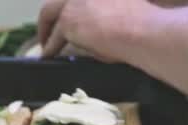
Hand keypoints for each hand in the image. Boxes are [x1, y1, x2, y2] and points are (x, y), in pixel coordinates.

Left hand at [38, 0, 154, 61]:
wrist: (142, 29)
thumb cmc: (141, 21)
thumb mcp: (119, 7)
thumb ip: (100, 11)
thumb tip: (89, 28)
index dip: (67, 8)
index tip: (65, 17)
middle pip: (56, 2)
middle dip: (49, 16)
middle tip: (47, 30)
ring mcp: (73, 1)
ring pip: (51, 13)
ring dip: (45, 29)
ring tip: (45, 44)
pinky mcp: (68, 19)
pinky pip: (54, 37)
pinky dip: (50, 47)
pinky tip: (48, 55)